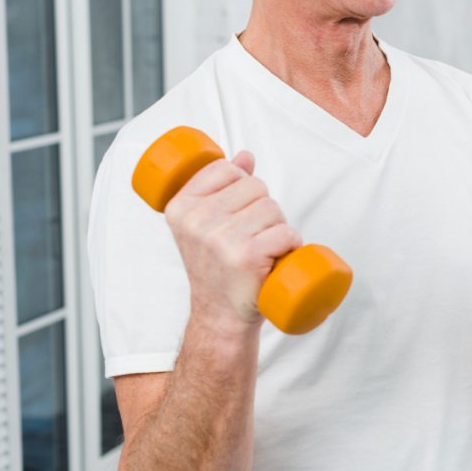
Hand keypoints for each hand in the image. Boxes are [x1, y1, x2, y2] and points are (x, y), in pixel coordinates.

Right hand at [163, 151, 300, 333]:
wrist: (220, 314)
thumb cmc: (217, 266)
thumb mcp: (206, 223)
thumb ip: (222, 184)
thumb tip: (245, 156)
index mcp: (180, 207)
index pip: (226, 169)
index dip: (242, 186)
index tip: (236, 213)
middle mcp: (196, 221)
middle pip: (256, 187)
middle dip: (264, 209)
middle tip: (251, 237)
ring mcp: (220, 239)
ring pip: (273, 208)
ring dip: (278, 228)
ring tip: (261, 249)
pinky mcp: (246, 256)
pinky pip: (287, 233)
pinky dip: (291, 245)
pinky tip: (275, 259)